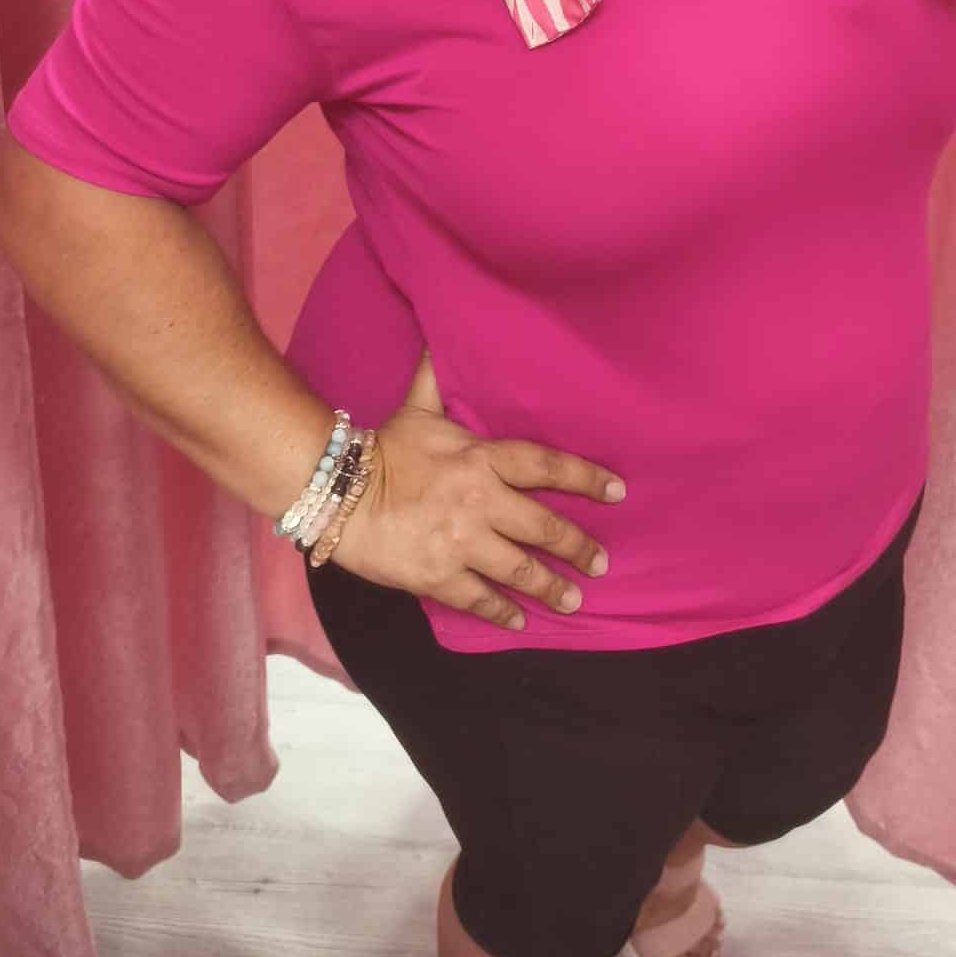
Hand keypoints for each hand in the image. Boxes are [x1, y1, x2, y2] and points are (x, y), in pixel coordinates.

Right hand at [328, 350, 623, 632]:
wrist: (337, 493)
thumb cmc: (384, 448)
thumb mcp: (417, 408)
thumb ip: (438, 378)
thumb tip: (443, 336)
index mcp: (481, 458)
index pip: (547, 466)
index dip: (586, 478)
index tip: (617, 491)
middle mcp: (480, 501)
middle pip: (544, 527)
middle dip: (577, 547)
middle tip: (600, 564)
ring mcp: (461, 543)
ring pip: (519, 569)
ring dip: (550, 587)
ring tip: (573, 599)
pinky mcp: (438, 576)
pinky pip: (480, 598)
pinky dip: (502, 611)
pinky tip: (518, 620)